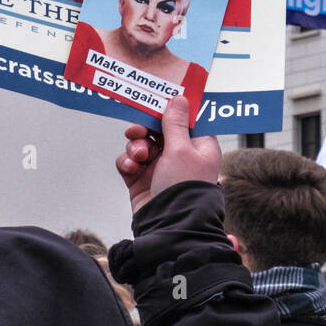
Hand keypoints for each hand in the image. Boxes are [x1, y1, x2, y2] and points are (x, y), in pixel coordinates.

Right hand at [117, 95, 220, 214]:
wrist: (170, 228)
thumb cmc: (185, 189)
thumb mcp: (182, 150)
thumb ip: (175, 123)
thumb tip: (179, 98)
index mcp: (198, 145)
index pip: (184, 119)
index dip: (169, 110)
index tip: (154, 102)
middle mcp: (180, 155)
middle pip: (158, 130)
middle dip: (145, 129)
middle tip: (137, 130)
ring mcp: (160, 168)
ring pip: (141, 144)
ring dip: (135, 146)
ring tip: (138, 157)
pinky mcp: (142, 181)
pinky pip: (129, 162)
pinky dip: (127, 162)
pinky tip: (131, 167)